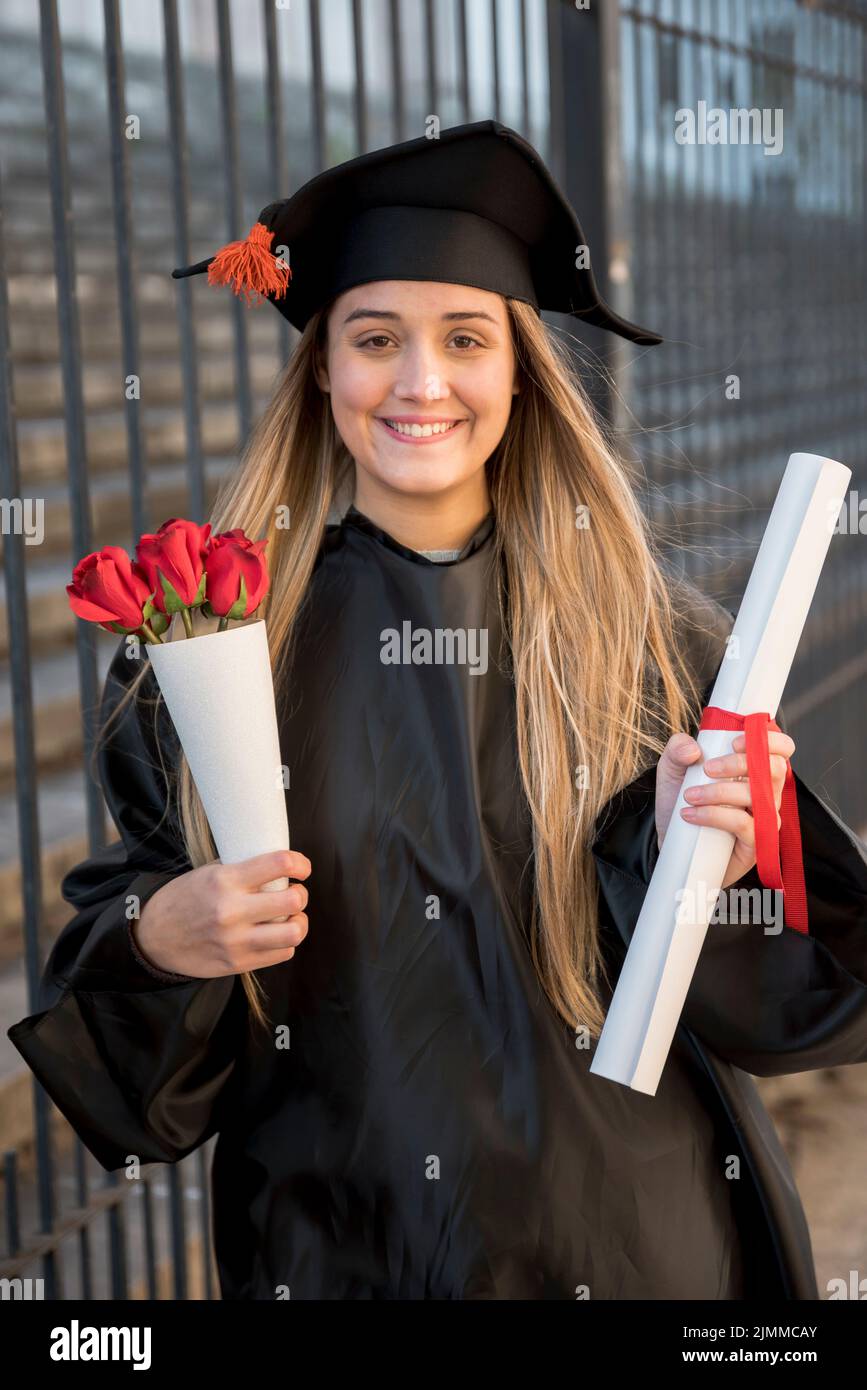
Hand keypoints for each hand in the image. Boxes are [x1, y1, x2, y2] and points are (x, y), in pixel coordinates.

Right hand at [132, 849, 310, 977]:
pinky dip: (285, 943)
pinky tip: (276, 934)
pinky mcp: (237, 963)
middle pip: (293, 901)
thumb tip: (277, 867)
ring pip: (293, 933)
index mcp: (225, 881)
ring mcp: (235, 941)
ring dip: (299, 922)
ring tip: (291, 917)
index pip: (278, 863)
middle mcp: (232, 911)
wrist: (153, 937)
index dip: (300, 864)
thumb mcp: (207, 873)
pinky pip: (282, 953)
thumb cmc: (184, 899)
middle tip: (295, 893)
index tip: (302, 868)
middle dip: (301, 894)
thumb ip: (242, 870)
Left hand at [655, 730, 795, 890]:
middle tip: (707, 769)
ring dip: (719, 792)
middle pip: (775, 768)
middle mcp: (766, 791)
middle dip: (739, 764)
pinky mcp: (756, 842)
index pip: (783, 748)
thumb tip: (693, 749)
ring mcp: (764, 817)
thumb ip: (678, 748)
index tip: (735, 742)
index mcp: (754, 767)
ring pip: (757, 796)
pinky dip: (715, 816)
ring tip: (690, 796)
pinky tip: (691, 815)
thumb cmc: (680, 800)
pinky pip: (745, 824)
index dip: (769, 740)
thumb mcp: (672, 768)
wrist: (672, 839)